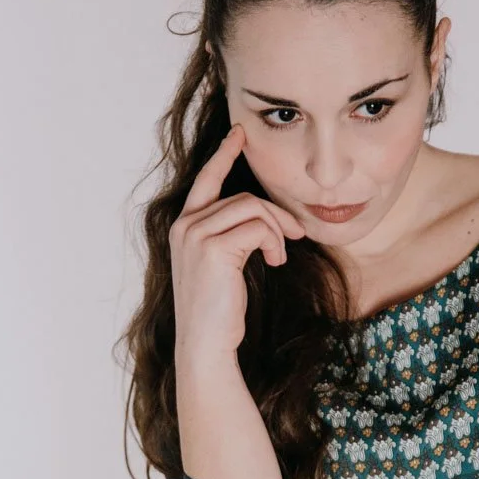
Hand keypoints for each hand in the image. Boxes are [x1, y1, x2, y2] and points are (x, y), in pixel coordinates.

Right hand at [169, 122, 305, 354]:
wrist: (205, 344)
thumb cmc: (217, 312)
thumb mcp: (221, 266)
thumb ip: (230, 237)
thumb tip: (265, 220)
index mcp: (183, 228)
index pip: (206, 181)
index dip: (224, 155)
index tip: (240, 135)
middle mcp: (185, 226)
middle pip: (243, 196)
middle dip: (276, 214)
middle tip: (295, 234)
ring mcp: (196, 235)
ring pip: (253, 208)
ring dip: (276, 231)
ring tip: (279, 257)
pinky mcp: (214, 248)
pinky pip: (258, 227)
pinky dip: (274, 242)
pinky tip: (275, 262)